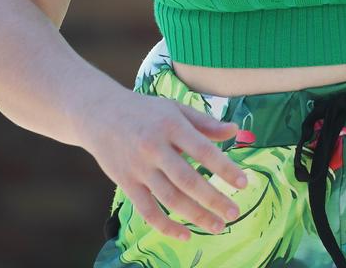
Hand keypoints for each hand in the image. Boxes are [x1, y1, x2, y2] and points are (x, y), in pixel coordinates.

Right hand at [83, 88, 247, 241]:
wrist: (101, 114)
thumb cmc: (145, 111)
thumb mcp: (175, 108)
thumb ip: (204, 122)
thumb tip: (234, 130)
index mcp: (171, 125)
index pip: (203, 149)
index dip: (225, 168)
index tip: (244, 183)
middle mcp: (154, 147)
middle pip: (188, 180)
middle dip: (214, 199)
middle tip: (234, 213)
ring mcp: (139, 167)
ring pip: (170, 199)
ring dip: (196, 216)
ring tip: (217, 225)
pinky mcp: (126, 183)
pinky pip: (148, 211)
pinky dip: (166, 227)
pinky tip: (185, 235)